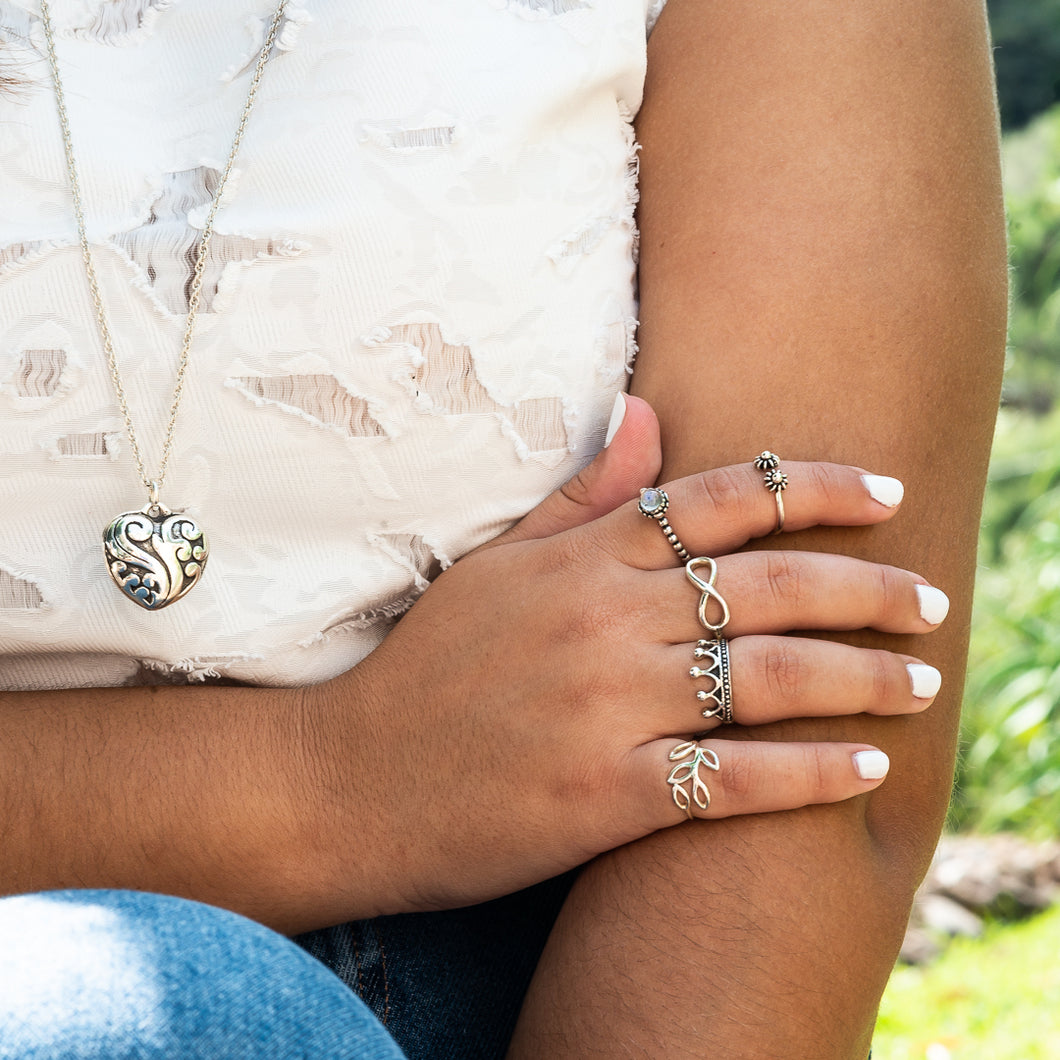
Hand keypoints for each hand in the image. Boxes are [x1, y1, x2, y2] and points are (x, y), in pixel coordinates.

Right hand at [316, 397, 946, 915]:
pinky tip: (865, 770)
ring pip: (769, 675)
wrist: (347, 776)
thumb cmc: (425, 670)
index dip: (817, 487)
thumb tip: (646, 412)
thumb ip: (578, 496)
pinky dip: (809, 775)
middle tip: (933, 595)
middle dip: (869, 585)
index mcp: (581, 558)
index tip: (885, 490)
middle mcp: (604, 619)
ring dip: (863, 676)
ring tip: (922, 679)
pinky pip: (733, 780)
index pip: (722, 499)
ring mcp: (606, 706)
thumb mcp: (493, 566)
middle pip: (770, 582)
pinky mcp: (605, 794)